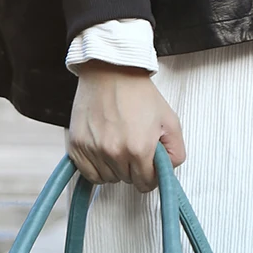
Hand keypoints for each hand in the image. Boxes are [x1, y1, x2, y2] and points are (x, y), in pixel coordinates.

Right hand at [68, 61, 185, 191]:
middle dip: (132, 168)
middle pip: (127, 181)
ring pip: (108, 179)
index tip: (148, 164)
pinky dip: (97, 168)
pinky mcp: (77, 146)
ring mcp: (93, 150)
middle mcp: (114, 152)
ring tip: (117, 144)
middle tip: (132, 145)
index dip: (149, 175)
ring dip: (114, 168)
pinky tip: (103, 152)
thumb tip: (167, 172)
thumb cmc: (137, 92)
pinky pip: (89, 174)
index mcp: (139, 148)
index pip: (145, 184)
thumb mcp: (170, 120)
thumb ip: (176, 152)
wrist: (110, 69)